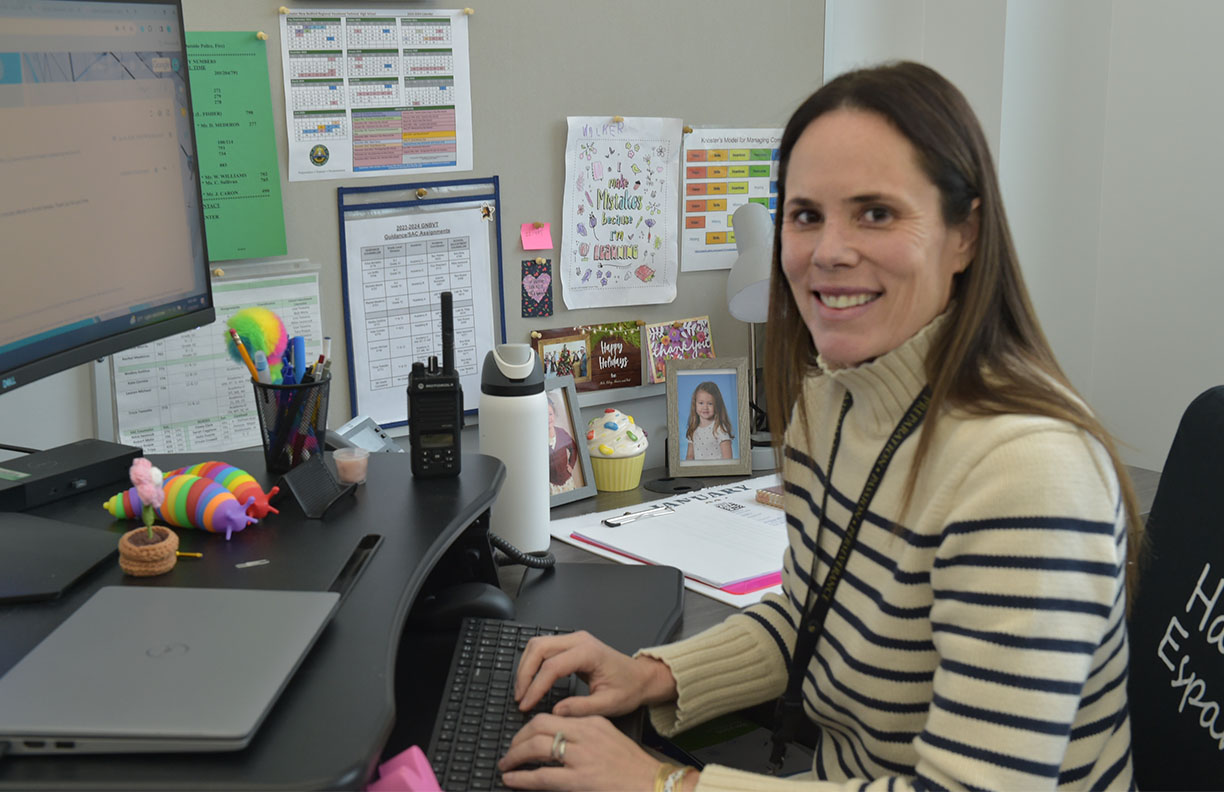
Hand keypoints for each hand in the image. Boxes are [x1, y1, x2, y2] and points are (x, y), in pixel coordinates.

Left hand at [500, 713, 674, 790]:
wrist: (653, 783)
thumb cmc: (632, 766)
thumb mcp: (608, 737)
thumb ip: (584, 732)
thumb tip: (558, 736)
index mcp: (592, 722)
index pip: (552, 715)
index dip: (531, 726)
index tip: (523, 735)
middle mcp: (585, 735)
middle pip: (539, 725)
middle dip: (518, 737)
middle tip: (511, 749)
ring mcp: (581, 757)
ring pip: (536, 747)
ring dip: (515, 755)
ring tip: (506, 764)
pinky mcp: (579, 780)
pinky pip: (541, 776)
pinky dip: (521, 777)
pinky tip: (512, 779)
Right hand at [514, 631, 675, 716]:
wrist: (640, 678)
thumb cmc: (628, 689)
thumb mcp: (608, 705)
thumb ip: (582, 709)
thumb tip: (556, 712)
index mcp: (589, 653)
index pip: (552, 666)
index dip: (536, 686)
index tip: (526, 704)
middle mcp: (579, 640)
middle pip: (539, 647)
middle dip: (524, 673)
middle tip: (520, 698)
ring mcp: (574, 639)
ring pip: (537, 644)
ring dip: (525, 667)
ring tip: (522, 691)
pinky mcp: (570, 644)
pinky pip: (543, 648)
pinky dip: (532, 663)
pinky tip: (530, 681)